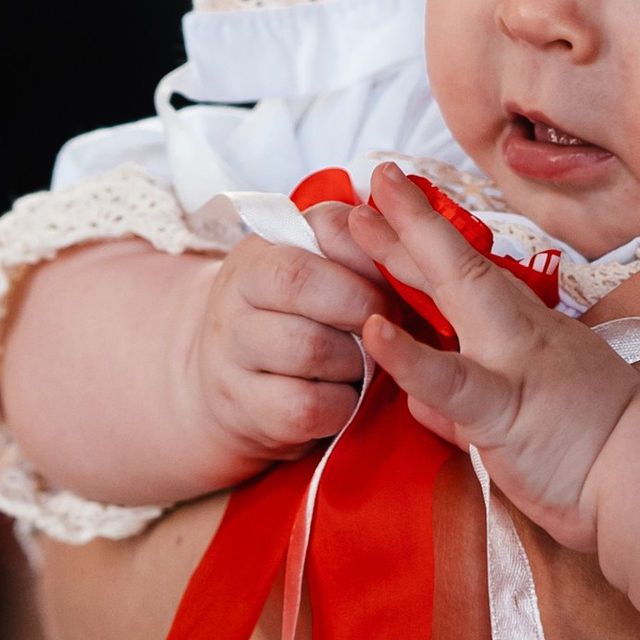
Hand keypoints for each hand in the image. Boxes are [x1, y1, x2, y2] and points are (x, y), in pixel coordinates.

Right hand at [184, 228, 386, 469]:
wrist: (234, 384)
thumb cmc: (296, 318)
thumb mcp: (314, 272)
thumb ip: (355, 250)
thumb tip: (409, 246)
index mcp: (261, 251)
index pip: (324, 231)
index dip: (371, 258)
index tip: (394, 281)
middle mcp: (234, 296)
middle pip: (304, 285)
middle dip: (363, 308)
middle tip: (388, 325)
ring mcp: (230, 354)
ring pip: (309, 347)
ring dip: (357, 359)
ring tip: (365, 361)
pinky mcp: (244, 408)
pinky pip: (308, 405)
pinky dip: (341, 404)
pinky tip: (345, 396)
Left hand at [346, 165, 639, 549]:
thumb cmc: (600, 444)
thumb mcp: (531, 408)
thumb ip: (468, 399)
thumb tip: (423, 399)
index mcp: (529, 330)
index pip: (473, 272)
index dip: (432, 232)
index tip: (395, 193)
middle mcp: (520, 332)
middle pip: (458, 265)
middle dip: (410, 219)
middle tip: (369, 179)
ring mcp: (513, 364)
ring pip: (457, 295)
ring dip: (405, 253)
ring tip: (358, 221)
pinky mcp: (503, 410)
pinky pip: (451, 383)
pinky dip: (411, 358)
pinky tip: (376, 331)